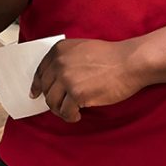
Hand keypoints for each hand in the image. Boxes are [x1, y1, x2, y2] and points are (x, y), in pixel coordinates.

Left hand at [30, 38, 146, 122]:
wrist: (129, 62)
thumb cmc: (111, 56)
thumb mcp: (82, 48)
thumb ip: (66, 59)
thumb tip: (55, 79)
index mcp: (59, 50)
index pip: (40, 70)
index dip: (37, 84)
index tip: (35, 93)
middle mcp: (59, 63)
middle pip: (45, 87)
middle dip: (51, 99)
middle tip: (60, 106)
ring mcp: (67, 78)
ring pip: (52, 102)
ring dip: (59, 110)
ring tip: (70, 111)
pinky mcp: (77, 94)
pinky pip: (65, 111)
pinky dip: (70, 116)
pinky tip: (78, 115)